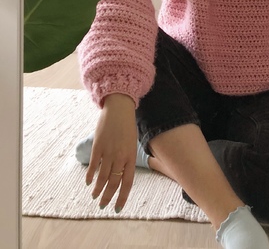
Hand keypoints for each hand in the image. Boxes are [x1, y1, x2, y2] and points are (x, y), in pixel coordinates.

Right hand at [86, 93, 137, 211]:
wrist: (120, 108)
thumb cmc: (127, 126)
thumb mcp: (132, 143)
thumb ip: (127, 159)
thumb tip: (121, 175)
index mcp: (131, 156)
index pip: (127, 182)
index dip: (122, 197)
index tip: (117, 208)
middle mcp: (120, 156)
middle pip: (114, 182)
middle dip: (107, 197)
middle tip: (102, 205)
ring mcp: (108, 151)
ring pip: (102, 177)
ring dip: (98, 189)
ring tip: (94, 196)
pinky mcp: (98, 146)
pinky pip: (94, 165)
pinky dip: (90, 176)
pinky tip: (88, 182)